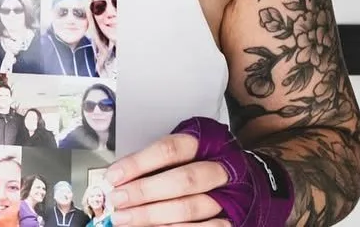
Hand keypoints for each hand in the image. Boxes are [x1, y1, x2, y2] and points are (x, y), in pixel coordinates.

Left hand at [104, 128, 230, 226]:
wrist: (246, 183)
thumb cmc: (205, 163)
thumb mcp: (185, 152)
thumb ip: (158, 163)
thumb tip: (120, 177)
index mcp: (206, 141)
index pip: (169, 149)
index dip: (139, 163)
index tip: (114, 176)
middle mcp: (220, 166)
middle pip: (182, 179)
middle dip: (145, 192)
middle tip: (118, 201)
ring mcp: (230, 195)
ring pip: (190, 207)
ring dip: (154, 216)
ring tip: (127, 219)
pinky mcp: (234, 219)